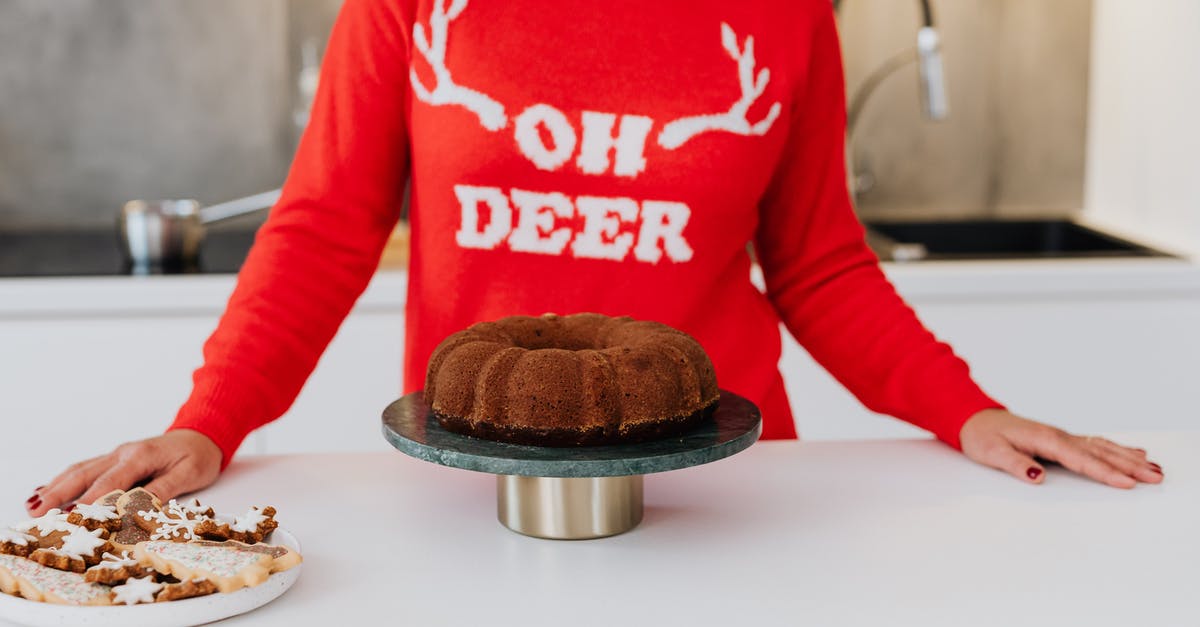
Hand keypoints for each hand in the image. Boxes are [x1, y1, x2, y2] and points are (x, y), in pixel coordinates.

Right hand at [26, 429, 221, 515]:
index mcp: (141, 456)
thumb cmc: (198, 457)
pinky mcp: (115, 459)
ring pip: (80, 470)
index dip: (92, 501)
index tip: (73, 516)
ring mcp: (117, 454)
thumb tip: (136, 508)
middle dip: (60, 493)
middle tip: (38, 512)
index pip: (112, 482)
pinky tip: (48, 489)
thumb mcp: (188, 474)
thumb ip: (161, 490)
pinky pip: (86, 468)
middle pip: (86, 474)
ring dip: (56, 486)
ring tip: (34, 504)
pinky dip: (65, 479)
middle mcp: (124, 453)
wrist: (203, 435)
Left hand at [959, 409, 1162, 488]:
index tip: (1126, 483)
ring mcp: (1062, 436)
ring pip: (1102, 447)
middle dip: (1129, 466)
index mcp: (1044, 439)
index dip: (1104, 472)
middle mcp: (1058, 436)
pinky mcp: (1061, 439)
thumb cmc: (983, 437)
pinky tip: (1135, 453)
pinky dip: (1118, 449)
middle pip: (1099, 452)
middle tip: (1156, 477)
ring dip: (1129, 458)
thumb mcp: (992, 452)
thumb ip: (1015, 464)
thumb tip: (1037, 477)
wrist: (975, 419)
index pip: (1080, 459)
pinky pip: (1096, 444)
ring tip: (1155, 468)